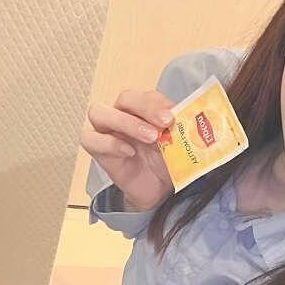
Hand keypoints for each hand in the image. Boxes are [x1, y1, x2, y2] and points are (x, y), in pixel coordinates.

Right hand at [80, 89, 175, 210]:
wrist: (159, 189)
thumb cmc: (166, 161)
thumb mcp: (178, 144)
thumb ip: (181, 130)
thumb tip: (193, 121)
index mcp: (142, 109)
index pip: (145, 95)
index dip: (158, 103)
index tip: (174, 114)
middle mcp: (121, 114)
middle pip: (124, 98)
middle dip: (145, 108)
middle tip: (165, 122)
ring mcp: (106, 130)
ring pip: (100, 112)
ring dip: (126, 122)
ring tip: (150, 137)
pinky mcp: (97, 150)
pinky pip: (91, 139)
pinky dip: (110, 143)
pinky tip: (129, 152)